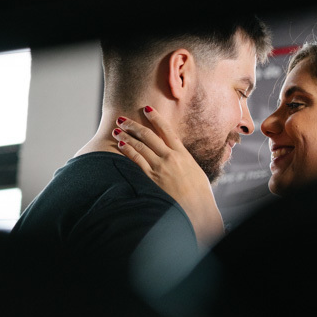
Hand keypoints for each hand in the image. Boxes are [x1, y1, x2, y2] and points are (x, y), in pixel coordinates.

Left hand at [112, 107, 224, 246]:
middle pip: (149, 135)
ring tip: (116, 130)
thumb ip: (184, 161)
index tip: (146, 109)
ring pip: (140, 146)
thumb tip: (177, 156)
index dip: (155, 118)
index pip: (167, 130)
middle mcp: (171, 157)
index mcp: (183, 154)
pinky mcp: (152, 178)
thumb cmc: (199, 193)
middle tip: (123, 119)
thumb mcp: (195, 171)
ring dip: (126, 136)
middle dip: (134, 125)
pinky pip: (138, 161)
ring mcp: (161, 167)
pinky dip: (128, 151)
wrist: (197, 208)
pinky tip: (120, 145)